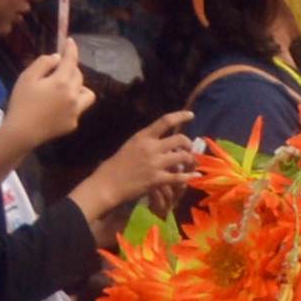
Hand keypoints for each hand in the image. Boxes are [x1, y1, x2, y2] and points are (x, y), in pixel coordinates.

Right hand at [0, 44, 95, 152]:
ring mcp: (76, 111)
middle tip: (57, 71)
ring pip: (87, 93)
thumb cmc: (21, 103)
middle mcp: (74, 95)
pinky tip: (57, 107)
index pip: (71, 60)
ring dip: (78, 87)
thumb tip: (57, 58)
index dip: (71, 49)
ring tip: (63, 89)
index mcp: (62, 82)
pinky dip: (71, 104)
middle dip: (70, 69)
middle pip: (78, 76)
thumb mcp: (26, 78)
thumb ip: (43, 63)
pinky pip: (78, 108)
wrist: (21, 133)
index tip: (70, 41)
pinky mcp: (73, 123)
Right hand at [77, 121, 202, 223]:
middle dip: (188, 144)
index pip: (165, 121)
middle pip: (180, 139)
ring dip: (190, 160)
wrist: (106, 185)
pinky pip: (180, 177)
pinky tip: (194, 175)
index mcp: (142, 137)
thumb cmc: (114, 166)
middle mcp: (151, 147)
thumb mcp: (129, 146)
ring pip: (184, 157)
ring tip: (190, 163)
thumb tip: (163, 142)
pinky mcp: (157, 180)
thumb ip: (146, 143)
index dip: (180, 116)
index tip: (191, 115)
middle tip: (189, 149)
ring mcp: (155, 164)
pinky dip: (189, 176)